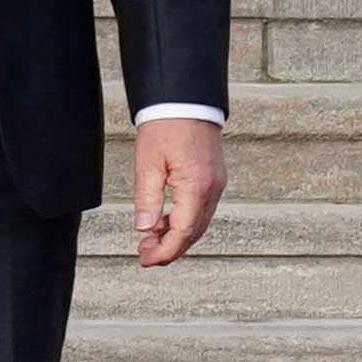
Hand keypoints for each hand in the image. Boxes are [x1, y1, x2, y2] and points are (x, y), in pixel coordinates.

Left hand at [129, 113, 225, 269]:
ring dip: (176, 237)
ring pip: (199, 223)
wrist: (186, 101)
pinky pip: (200, 209)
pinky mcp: (213, 179)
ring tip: (150, 242)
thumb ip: (147, 198)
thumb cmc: (166, 126)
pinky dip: (183, 222)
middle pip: (194, 232)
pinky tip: (164, 224)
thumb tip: (145, 228)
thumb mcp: (147, 163)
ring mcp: (216, 184)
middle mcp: (212, 188)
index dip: (165, 251)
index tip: (146, 260)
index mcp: (196, 186)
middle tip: (145, 256)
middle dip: (170, 249)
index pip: (183, 232)